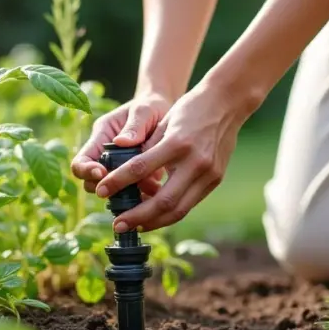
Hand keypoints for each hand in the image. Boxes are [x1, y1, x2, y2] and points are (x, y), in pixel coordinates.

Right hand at [70, 93, 170, 195]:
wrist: (165, 111)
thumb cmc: (150, 106)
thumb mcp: (144, 111)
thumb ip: (134, 126)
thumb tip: (121, 142)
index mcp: (101, 136)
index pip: (81, 160)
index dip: (86, 171)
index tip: (103, 173)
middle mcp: (105, 155)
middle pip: (92, 182)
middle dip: (107, 187)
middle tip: (127, 186)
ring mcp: (119, 167)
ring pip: (113, 190)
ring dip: (127, 194)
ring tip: (148, 188)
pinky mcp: (134, 176)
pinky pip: (132, 192)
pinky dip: (143, 194)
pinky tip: (157, 189)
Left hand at [93, 84, 246, 232]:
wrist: (227, 103)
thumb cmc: (190, 109)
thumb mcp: (163, 122)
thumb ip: (145, 148)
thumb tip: (123, 174)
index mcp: (177, 143)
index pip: (140, 168)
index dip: (118, 182)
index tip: (102, 191)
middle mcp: (195, 162)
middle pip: (163, 201)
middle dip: (137, 216)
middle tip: (117, 224)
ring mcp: (209, 174)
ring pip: (179, 210)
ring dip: (154, 222)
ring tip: (134, 226)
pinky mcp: (215, 180)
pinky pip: (190, 203)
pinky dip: (170, 213)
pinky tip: (155, 216)